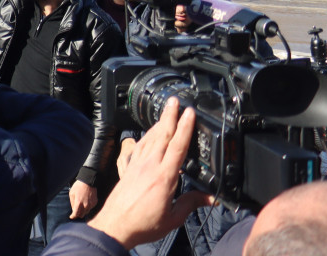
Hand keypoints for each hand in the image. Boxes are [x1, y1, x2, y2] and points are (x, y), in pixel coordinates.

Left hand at [68, 180, 97, 218]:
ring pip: (86, 212)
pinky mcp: (95, 203)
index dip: (73, 216)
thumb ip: (72, 202)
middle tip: (75, 211)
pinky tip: (85, 201)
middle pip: (82, 215)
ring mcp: (91, 204)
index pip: (76, 214)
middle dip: (78, 214)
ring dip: (83, 211)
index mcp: (79, 203)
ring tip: (81, 205)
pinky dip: (87, 207)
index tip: (71, 217)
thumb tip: (73, 209)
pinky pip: (90, 208)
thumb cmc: (78, 186)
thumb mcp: (71, 193)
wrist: (88, 182)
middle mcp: (86, 205)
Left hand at [87, 98, 211, 250]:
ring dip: (158, 124)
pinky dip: (146, 137)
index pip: (177, 146)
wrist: (115, 226)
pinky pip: (139, 147)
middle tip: (175, 101)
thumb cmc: (143, 224)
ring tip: (166, 112)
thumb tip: (211, 198)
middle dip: (169, 116)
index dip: (185, 127)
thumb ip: (191, 204)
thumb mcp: (173, 218)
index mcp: (164, 177)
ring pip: (149, 139)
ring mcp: (137, 165)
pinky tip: (148, 134)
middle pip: (162, 135)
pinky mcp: (128, 169)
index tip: (189, 112)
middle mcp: (149, 166)